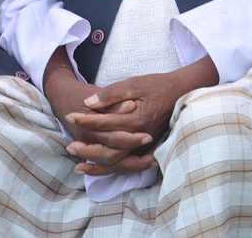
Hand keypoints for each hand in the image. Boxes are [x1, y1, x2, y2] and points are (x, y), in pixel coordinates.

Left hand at [63, 57, 217, 175]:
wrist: (182, 90)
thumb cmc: (158, 85)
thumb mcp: (135, 83)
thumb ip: (112, 93)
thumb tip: (88, 102)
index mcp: (138, 118)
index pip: (105, 123)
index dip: (86, 119)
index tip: (71, 115)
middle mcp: (141, 135)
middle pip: (109, 149)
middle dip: (87, 148)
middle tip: (70, 146)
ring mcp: (145, 143)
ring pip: (118, 161)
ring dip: (97, 164)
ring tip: (79, 165)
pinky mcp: (147, 146)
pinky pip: (127, 163)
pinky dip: (112, 168)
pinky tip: (100, 168)